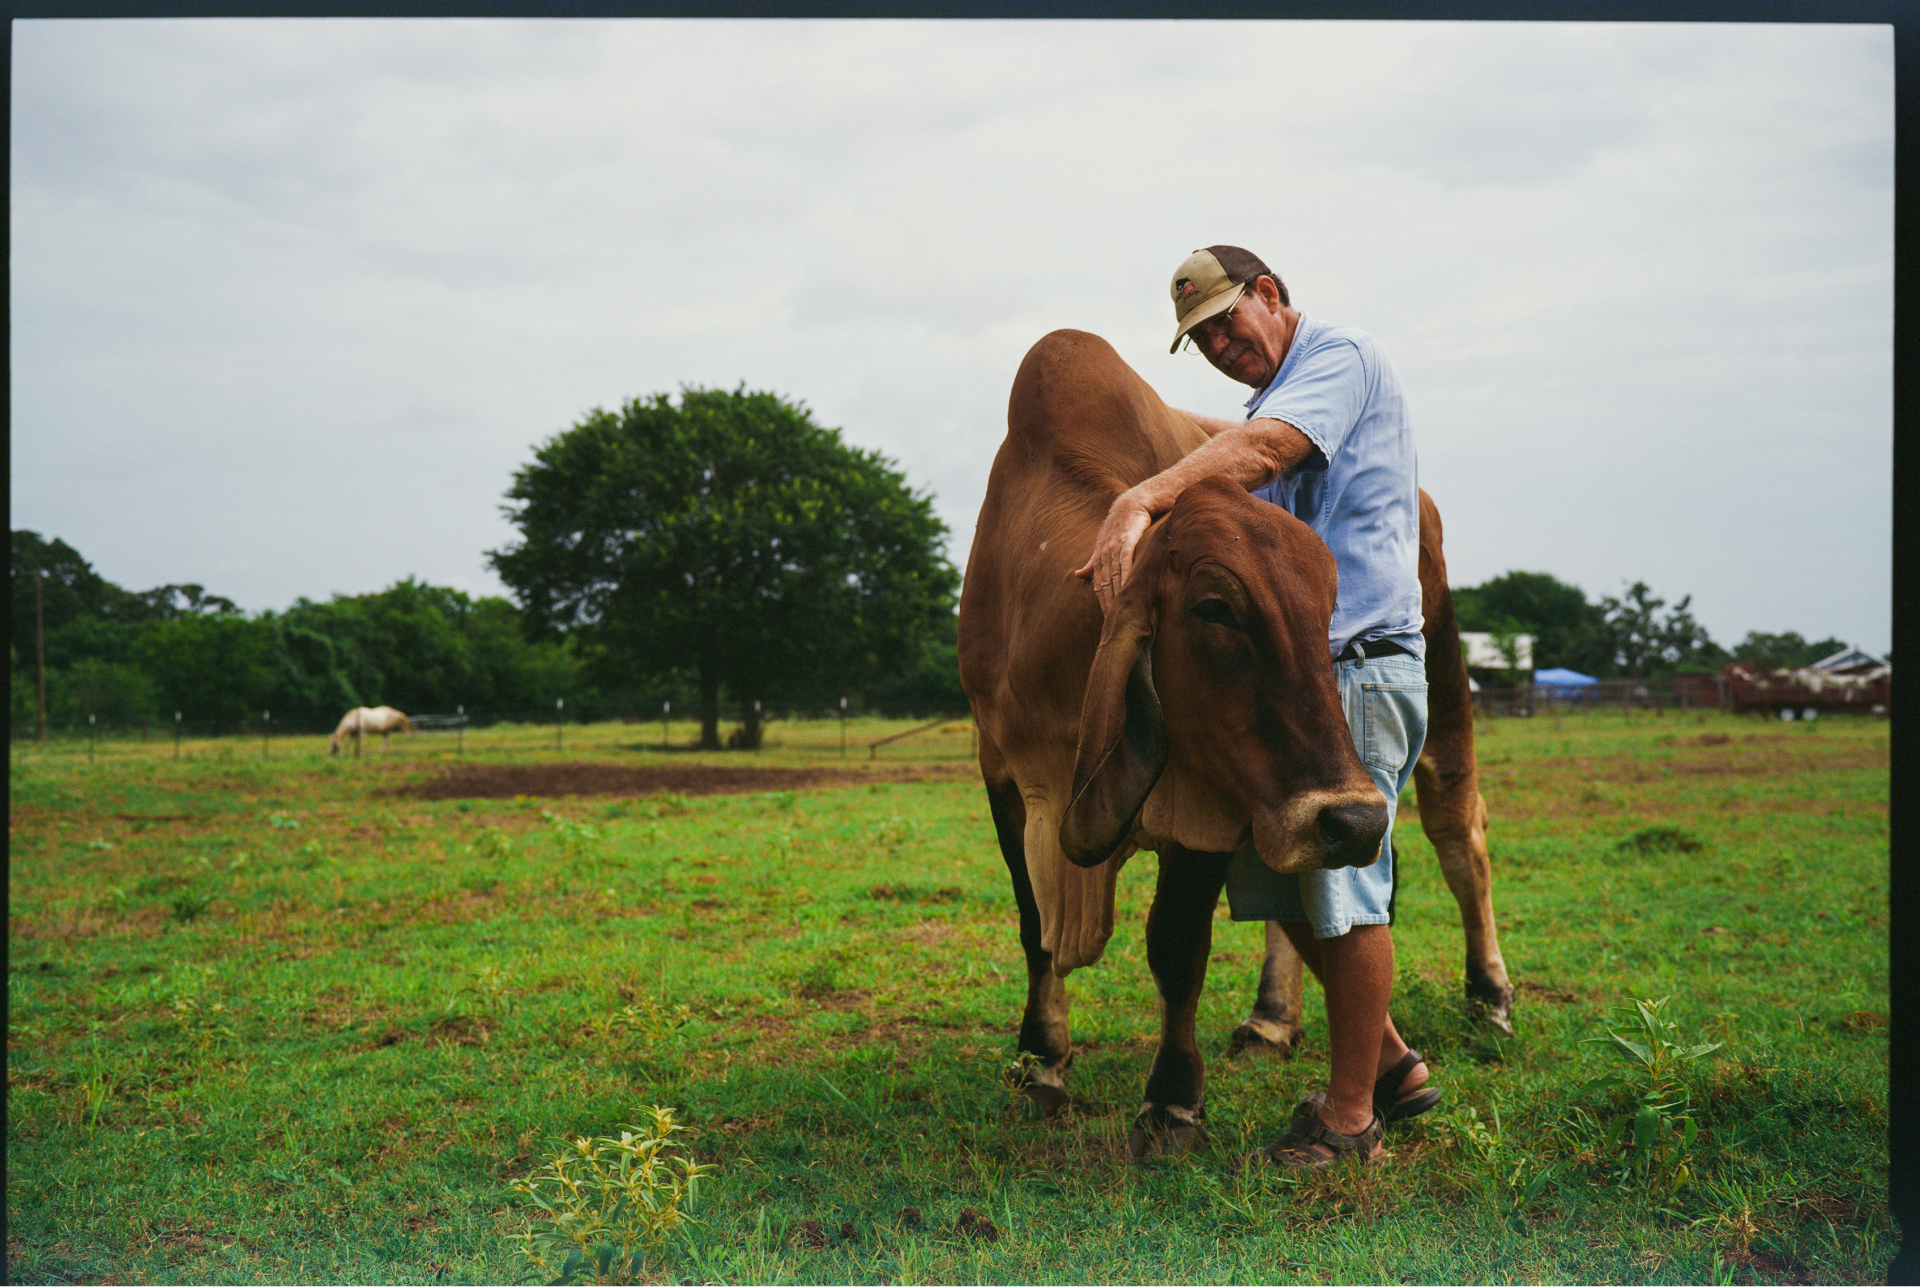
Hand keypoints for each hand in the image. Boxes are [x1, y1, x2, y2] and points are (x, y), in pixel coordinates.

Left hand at [1072, 493, 1152, 614]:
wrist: (1134, 503)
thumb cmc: (1121, 526)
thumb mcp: (1105, 545)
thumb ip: (1093, 562)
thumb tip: (1078, 575)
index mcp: (1099, 557)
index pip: (1098, 585)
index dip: (1101, 602)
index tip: (1107, 620)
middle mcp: (1104, 553)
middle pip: (1105, 583)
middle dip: (1109, 603)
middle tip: (1113, 623)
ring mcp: (1115, 546)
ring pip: (1114, 575)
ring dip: (1116, 594)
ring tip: (1119, 611)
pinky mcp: (1128, 539)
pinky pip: (1125, 560)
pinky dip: (1125, 575)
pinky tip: (1128, 588)